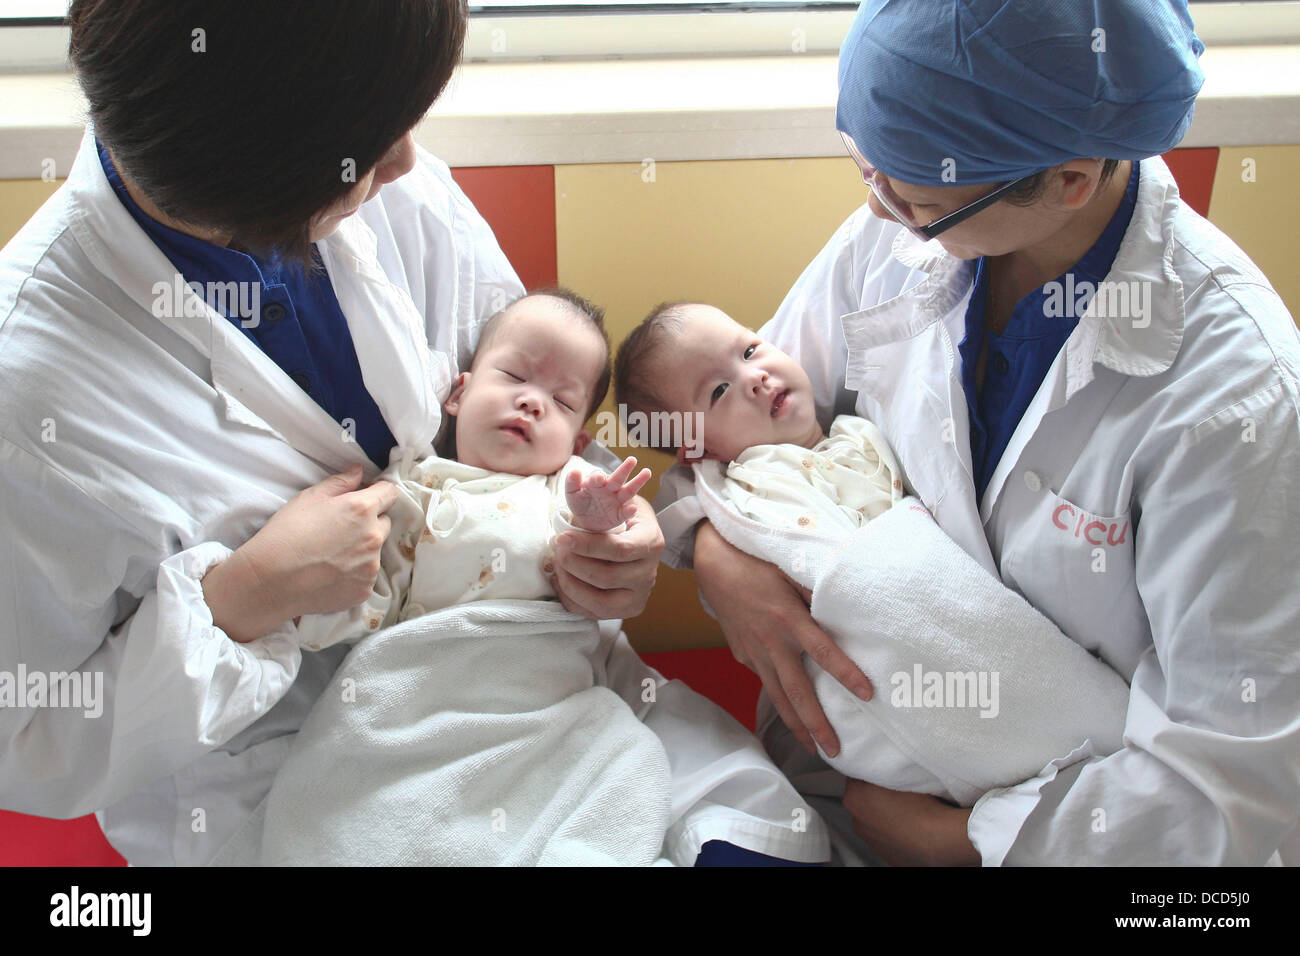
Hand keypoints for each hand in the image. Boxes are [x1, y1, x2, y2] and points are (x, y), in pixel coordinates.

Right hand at [203, 464, 398, 641]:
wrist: (270, 581)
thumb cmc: (286, 534)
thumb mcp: (308, 498)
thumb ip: (340, 482)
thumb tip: (358, 472)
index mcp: (362, 509)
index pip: (390, 493)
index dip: (378, 492)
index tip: (366, 496)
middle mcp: (374, 537)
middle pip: (384, 523)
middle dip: (369, 522)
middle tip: (341, 528)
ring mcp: (371, 566)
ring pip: (375, 551)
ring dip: (362, 549)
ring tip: (332, 555)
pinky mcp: (364, 590)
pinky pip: (366, 576)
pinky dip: (354, 573)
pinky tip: (330, 574)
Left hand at [551, 494, 663, 620]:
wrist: (639, 542)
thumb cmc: (624, 517)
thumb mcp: (620, 500)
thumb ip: (602, 492)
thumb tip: (584, 477)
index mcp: (651, 543)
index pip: (619, 550)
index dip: (586, 545)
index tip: (561, 536)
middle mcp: (649, 574)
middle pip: (606, 576)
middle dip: (573, 562)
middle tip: (555, 547)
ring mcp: (638, 596)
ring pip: (599, 600)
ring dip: (569, 581)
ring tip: (556, 563)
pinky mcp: (625, 611)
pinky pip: (592, 613)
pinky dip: (570, 598)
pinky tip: (561, 579)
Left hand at [564, 456, 651, 532]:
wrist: (586, 520)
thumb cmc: (580, 502)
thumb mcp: (572, 493)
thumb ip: (572, 482)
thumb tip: (574, 471)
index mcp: (597, 482)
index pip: (598, 478)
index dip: (598, 477)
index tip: (598, 477)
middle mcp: (609, 489)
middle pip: (617, 478)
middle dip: (624, 469)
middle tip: (632, 460)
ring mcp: (617, 501)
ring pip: (628, 491)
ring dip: (637, 482)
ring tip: (646, 472)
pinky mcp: (620, 514)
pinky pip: (625, 513)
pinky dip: (629, 511)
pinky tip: (633, 508)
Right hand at [693, 520, 872, 757]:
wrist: (714, 564)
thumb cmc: (757, 562)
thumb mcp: (791, 570)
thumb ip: (817, 592)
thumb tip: (843, 607)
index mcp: (789, 619)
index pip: (825, 652)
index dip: (846, 675)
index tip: (868, 695)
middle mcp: (772, 643)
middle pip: (798, 692)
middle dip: (817, 725)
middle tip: (835, 751)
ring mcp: (754, 652)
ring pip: (778, 695)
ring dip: (796, 724)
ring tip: (812, 747)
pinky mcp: (742, 654)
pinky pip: (763, 679)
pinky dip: (777, 697)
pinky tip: (788, 709)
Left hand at [842, 779, 979, 865]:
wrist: (938, 838)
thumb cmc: (920, 804)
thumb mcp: (898, 773)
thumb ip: (881, 766)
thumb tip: (880, 764)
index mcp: (853, 799)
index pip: (855, 777)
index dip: (871, 770)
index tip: (884, 769)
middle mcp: (857, 823)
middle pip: (864, 800)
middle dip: (876, 794)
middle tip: (897, 788)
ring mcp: (872, 842)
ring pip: (876, 821)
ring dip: (887, 815)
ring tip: (908, 809)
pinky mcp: (888, 856)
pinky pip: (889, 838)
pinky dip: (897, 832)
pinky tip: (912, 826)